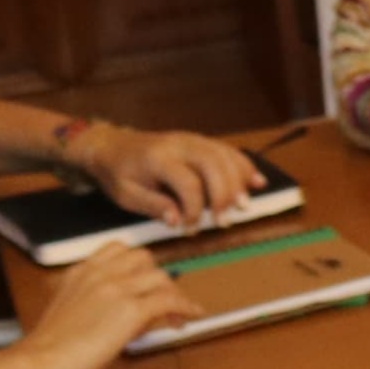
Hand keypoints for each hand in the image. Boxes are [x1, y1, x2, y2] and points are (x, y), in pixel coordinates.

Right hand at [16, 239, 197, 368]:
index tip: (144, 283)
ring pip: (160, 276)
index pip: (118, 251)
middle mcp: (100, 273)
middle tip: (162, 302)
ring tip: (174, 317)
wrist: (41, 360)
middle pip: (143, 258)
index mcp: (81, 271)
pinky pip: (169, 300)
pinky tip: (191, 316)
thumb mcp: (70, 310)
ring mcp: (116, 289)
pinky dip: (185, 306)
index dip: (137, 266)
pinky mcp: (131, 310)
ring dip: (172, 294)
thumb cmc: (50, 346)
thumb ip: (95, 303)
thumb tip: (127, 315)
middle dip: (156, 278)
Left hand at [82, 124, 262, 230]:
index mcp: (157, 159)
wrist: (112, 146)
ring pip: (224, 155)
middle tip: (223, 220)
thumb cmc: (118, 174)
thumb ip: (153, 206)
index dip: (194, 209)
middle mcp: (179, 144)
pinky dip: (244, 166)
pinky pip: (227, 150)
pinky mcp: (199, 141)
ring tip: (244, 206)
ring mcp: (191, 140)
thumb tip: (177, 220)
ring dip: (239, 181)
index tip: (190, 229)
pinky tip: (256, 181)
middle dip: (224, 194)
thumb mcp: (126, 195)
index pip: (187, 183)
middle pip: (213, 164)